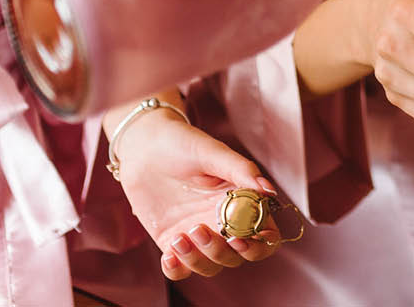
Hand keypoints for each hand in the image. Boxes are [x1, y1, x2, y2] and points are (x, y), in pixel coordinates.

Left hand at [112, 107, 281, 280]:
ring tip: (180, 236)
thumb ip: (243, 171)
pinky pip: (180, 269)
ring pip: (210, 266)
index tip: (241, 238)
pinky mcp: (172, 241)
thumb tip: (269, 192)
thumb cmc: (183, 143)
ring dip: (198, 260)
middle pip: (237, 257)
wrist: (144, 145)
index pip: (264, 235)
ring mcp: (198, 235)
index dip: (260, 244)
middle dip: (222, 253)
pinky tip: (168, 256)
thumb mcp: (214, 153)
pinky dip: (177, 269)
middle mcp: (223, 224)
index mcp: (242, 203)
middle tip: (201, 231)